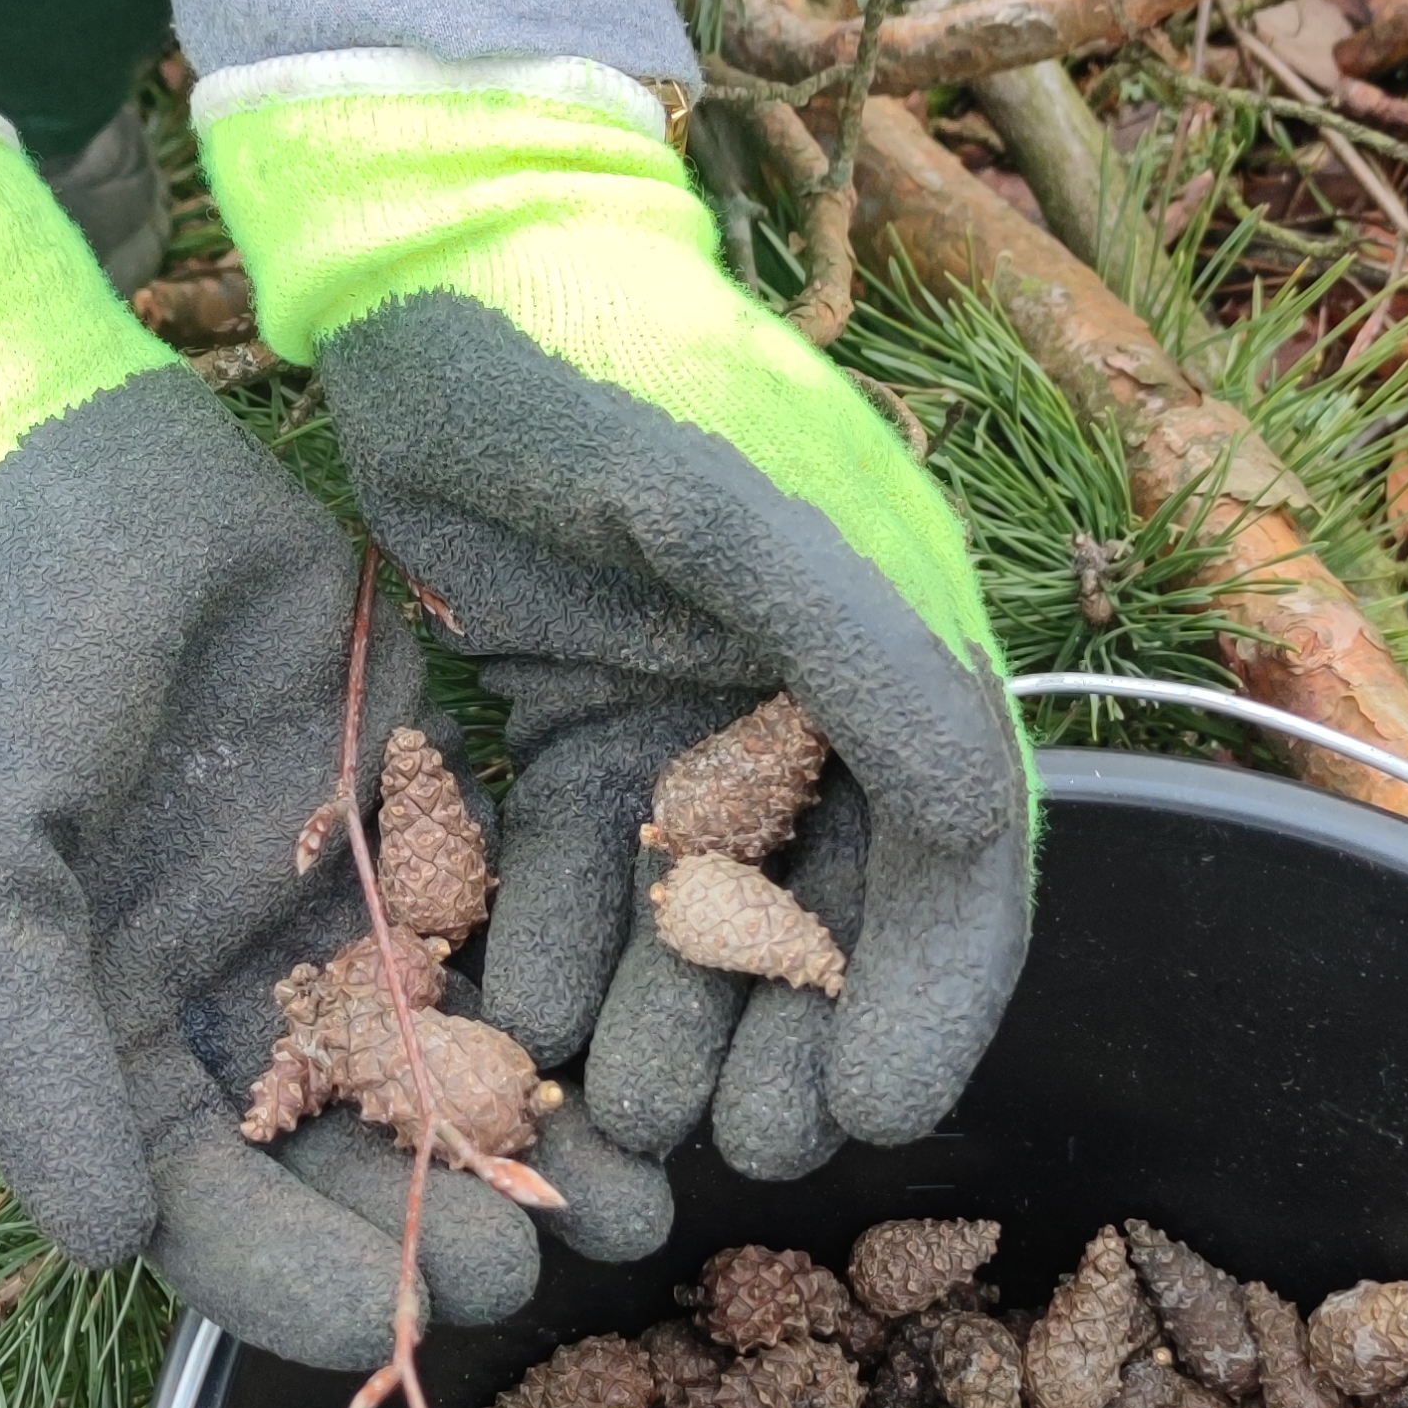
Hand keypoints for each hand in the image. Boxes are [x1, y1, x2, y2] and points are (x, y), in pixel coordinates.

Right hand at [0, 136, 645, 1359]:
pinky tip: (641, 1072)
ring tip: (630, 1211)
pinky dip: (557, 1024)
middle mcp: (204, 1002)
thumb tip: (100, 1251)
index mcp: (93, 1034)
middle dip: (438, 1237)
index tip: (416, 1325)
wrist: (68, 441)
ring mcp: (309, 919)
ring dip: (520, 1154)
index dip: (302, 1282)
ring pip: (430, 1084)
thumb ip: (26, 1044)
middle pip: (334, 1173)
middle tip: (547, 1272)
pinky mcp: (401, 830)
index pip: (202, 1215)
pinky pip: (490, 959)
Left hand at [201, 78, 1030, 1180]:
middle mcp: (811, 674)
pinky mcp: (578, 704)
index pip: (954, 843)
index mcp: (895, 624)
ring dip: (674, 1016)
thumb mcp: (744, 506)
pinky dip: (566, 949)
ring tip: (624, 1118)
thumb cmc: (605, 362)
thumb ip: (871, 657)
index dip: (933, 989)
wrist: (437, 258)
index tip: (872, 1113)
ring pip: (703, 904)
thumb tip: (970, 822)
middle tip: (734, 1149)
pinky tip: (526, 1030)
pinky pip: (589, 864)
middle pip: (833, 899)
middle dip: (793, 1034)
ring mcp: (691, 696)